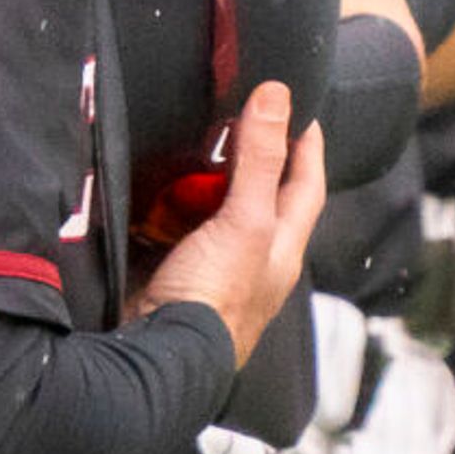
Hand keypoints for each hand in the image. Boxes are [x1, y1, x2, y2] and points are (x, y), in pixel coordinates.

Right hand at [132, 82, 327, 366]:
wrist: (159, 355)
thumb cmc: (215, 303)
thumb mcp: (245, 222)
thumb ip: (260, 160)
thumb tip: (276, 98)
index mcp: (281, 246)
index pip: (306, 183)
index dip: (306, 143)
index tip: (299, 107)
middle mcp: (250, 254)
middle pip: (256, 192)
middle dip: (248, 154)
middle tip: (232, 111)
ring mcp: (209, 263)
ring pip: (210, 207)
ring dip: (199, 178)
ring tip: (187, 140)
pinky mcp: (171, 268)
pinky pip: (169, 224)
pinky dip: (161, 202)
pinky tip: (148, 185)